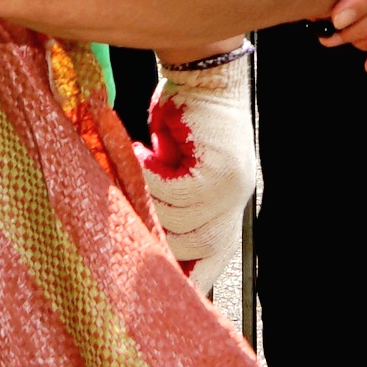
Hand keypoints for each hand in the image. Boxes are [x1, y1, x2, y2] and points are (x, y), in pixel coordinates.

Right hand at [139, 47, 255, 274]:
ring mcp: (230, 188)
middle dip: (159, 236)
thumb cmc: (187, 123)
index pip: (214, 259)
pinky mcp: (216, 170)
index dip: (189, 276)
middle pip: (196, 248)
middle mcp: (236, 203)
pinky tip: (140, 154)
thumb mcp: (181, 173)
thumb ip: (173, 206)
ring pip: (180, 221)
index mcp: (231, 209)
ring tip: (134, 169)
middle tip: (130, 212)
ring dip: (149, 199)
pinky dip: (150, 177)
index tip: (163, 288)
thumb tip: (144, 238)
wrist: (205, 78)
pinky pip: (174, 192)